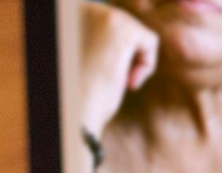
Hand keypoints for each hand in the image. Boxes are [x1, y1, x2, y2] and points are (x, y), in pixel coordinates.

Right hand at [80, 3, 159, 136]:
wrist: (73, 113)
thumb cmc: (77, 92)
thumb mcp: (84, 55)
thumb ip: (98, 39)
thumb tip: (116, 34)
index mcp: (70, 13)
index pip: (106, 23)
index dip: (109, 51)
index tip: (98, 70)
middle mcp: (83, 8)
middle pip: (124, 25)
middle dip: (123, 55)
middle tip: (107, 78)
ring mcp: (101, 14)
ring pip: (137, 33)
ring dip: (133, 62)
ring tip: (114, 80)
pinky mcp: (121, 28)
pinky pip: (151, 41)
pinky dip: (147, 65)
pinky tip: (128, 82)